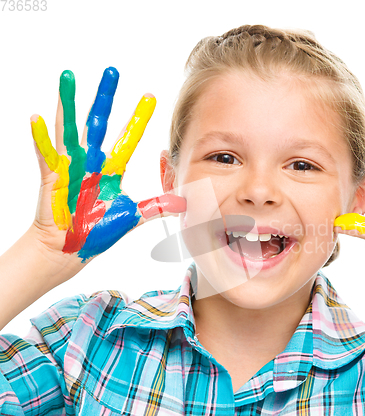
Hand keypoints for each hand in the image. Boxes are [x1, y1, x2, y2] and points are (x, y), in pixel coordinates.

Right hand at [30, 67, 185, 264]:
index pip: (128, 139)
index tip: (150, 96)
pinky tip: (36, 117)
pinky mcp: (52, 178)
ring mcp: (71, 167)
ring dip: (70, 103)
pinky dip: (40, 138)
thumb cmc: (97, 231)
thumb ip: (155, 208)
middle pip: (100, 124)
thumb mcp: (131, 216)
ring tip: (69, 77)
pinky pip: (46, 155)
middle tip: (113, 71)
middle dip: (107, 98)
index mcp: (111, 170)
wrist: (70, 249)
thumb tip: (183, 204)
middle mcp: (91, 162)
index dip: (138, 118)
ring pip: (71, 129)